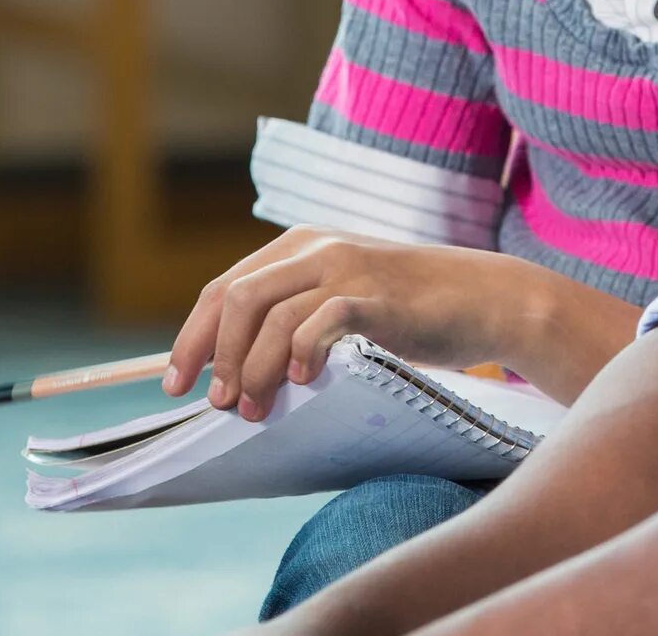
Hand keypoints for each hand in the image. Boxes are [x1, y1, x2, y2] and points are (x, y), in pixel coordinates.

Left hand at [163, 227, 549, 421]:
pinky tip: (300, 381)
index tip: (175, 383)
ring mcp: (343, 268)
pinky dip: (300, 352)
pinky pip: (320, 321)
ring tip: (251, 409)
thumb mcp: (341, 305)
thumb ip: (295, 322)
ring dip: (250, 367)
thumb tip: (236, 376)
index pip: (223, 289)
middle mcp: (313, 250)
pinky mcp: (374, 295)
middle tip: (215, 403)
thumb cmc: (409, 312)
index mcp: (297, 248)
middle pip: (234, 299)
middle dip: (214, 355)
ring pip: (269, 314)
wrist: (482, 299)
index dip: (192, 336)